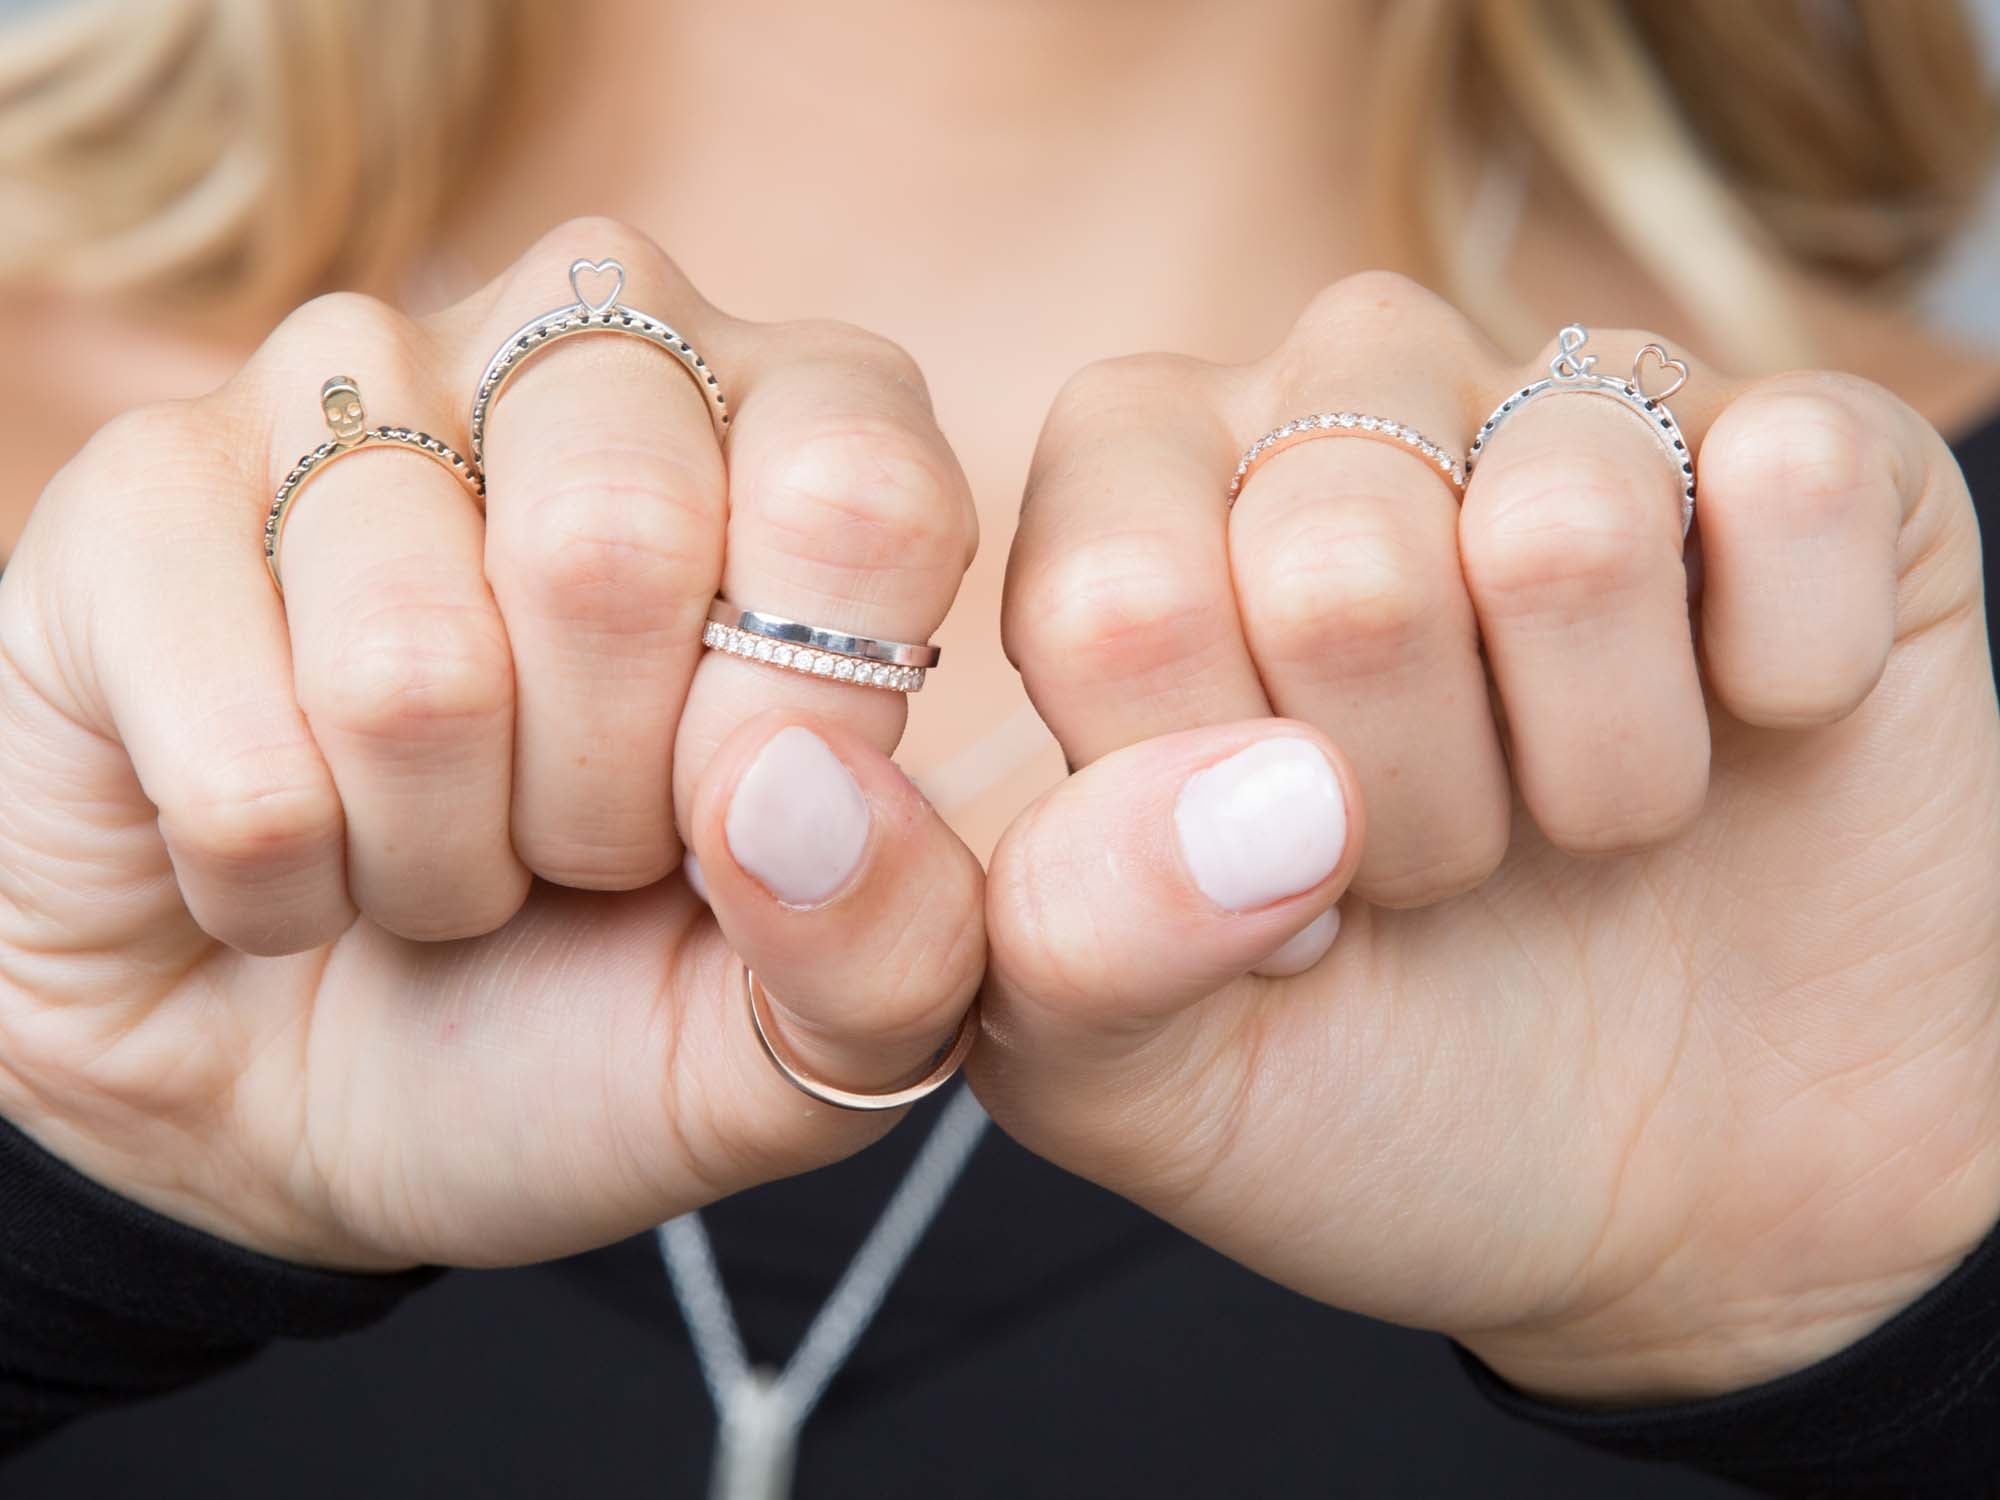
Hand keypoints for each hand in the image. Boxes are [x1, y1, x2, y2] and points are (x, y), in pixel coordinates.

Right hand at [0, 219, 982, 1269]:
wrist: (307, 1078)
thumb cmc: (588, 1010)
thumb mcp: (803, 1038)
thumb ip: (896, 947)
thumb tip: (806, 800)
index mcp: (804, 428)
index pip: (859, 498)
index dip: (792, 736)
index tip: (733, 827)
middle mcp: (589, 340)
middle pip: (618, 549)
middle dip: (600, 806)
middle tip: (570, 844)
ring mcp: (355, 384)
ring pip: (413, 670)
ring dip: (433, 855)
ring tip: (432, 842)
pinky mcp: (144, 484)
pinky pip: (240, 751)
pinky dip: (277, 883)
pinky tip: (289, 846)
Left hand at [976, 274, 1999, 1402]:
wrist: (1681, 1174)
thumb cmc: (1374, 1084)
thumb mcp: (1149, 1078)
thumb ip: (1071, 940)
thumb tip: (1231, 792)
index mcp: (1143, 507)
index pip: (1110, 596)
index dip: (1198, 814)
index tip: (1265, 902)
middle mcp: (1345, 409)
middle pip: (1338, 564)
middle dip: (1403, 811)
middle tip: (1442, 870)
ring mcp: (1578, 412)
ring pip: (1571, 530)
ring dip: (1597, 769)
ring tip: (1587, 820)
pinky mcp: (1810, 447)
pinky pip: (1798, 482)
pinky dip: (1790, 674)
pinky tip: (1758, 720)